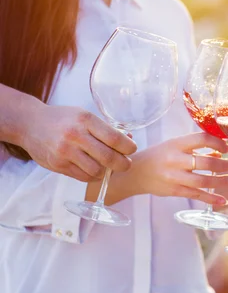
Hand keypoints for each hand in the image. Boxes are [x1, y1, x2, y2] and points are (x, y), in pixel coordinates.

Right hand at [22, 104, 136, 181]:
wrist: (30, 123)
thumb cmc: (63, 119)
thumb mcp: (84, 115)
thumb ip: (105, 128)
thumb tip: (129, 140)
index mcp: (86, 120)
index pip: (115, 139)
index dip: (129, 147)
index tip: (132, 149)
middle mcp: (75, 135)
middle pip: (109, 157)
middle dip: (123, 164)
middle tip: (126, 164)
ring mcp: (65, 151)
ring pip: (97, 170)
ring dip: (107, 172)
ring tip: (108, 167)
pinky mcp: (58, 165)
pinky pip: (83, 177)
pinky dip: (94, 176)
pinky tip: (95, 170)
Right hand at [117, 133, 227, 204]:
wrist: (135, 173)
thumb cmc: (158, 156)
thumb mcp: (174, 146)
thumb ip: (195, 149)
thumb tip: (219, 155)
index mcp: (176, 144)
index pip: (202, 139)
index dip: (218, 143)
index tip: (226, 148)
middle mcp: (175, 160)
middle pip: (204, 163)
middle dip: (222, 166)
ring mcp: (174, 177)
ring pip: (202, 181)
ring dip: (220, 181)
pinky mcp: (174, 191)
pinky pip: (196, 195)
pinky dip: (212, 198)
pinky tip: (223, 200)